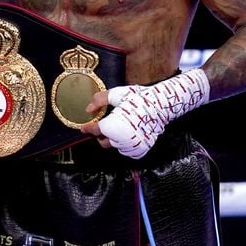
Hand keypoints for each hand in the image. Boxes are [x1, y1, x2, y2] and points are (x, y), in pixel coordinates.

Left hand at [81, 70, 209, 159]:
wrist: (161, 106)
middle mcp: (120, 139)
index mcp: (112, 126)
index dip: (88, 128)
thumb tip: (88, 109)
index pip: (95, 130)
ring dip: (114, 139)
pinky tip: (128, 133)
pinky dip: (125, 143)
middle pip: (104, 141)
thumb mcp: (117, 94)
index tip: (84, 128)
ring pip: (115, 146)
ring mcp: (131, 146)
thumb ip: (100, 100)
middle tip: (104, 125)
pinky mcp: (140, 150)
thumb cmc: (139, 99)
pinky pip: (128, 150)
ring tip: (119, 127)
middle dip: (101, 134)